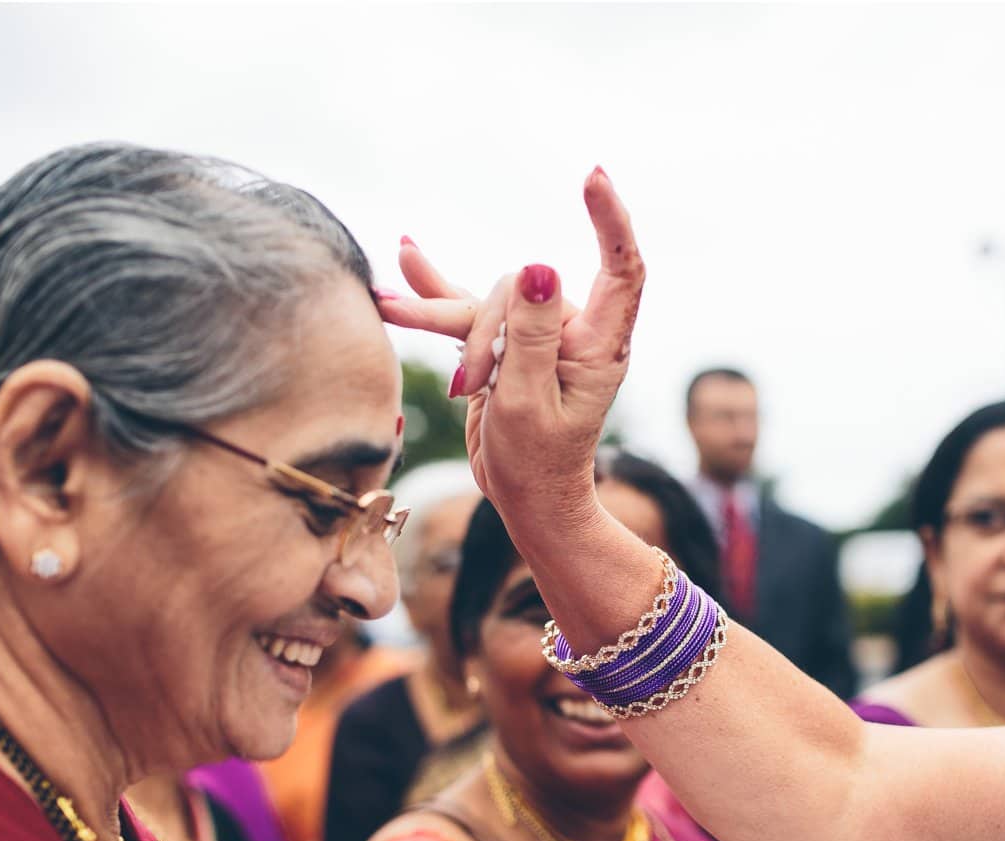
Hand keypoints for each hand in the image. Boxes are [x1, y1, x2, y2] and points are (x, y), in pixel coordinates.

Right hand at [376, 169, 644, 535]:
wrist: (526, 500)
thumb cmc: (538, 464)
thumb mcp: (530, 404)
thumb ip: (533, 336)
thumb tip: (540, 266)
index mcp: (599, 345)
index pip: (620, 268)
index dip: (610, 220)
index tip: (593, 176)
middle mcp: (574, 330)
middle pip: (521, 289)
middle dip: (483, 328)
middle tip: (471, 384)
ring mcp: (537, 333)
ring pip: (484, 300)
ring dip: (440, 318)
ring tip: (384, 306)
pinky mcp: (504, 342)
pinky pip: (466, 306)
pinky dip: (432, 289)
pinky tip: (403, 254)